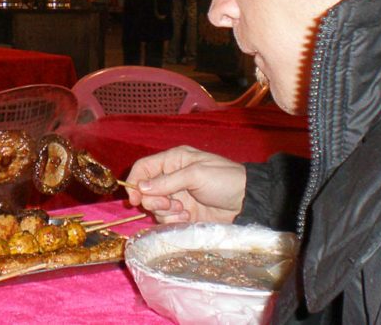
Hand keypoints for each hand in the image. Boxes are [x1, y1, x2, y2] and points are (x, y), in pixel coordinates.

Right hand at [126, 146, 245, 223]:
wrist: (246, 201)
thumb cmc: (224, 179)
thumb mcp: (196, 175)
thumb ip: (167, 181)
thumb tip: (140, 187)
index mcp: (173, 161)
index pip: (143, 168)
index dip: (135, 182)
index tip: (134, 199)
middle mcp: (171, 178)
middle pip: (146, 190)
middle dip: (154, 200)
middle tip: (169, 204)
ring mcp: (177, 196)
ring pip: (155, 207)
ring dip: (166, 211)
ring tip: (184, 211)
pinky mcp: (183, 213)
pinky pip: (167, 219)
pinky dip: (174, 220)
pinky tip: (189, 217)